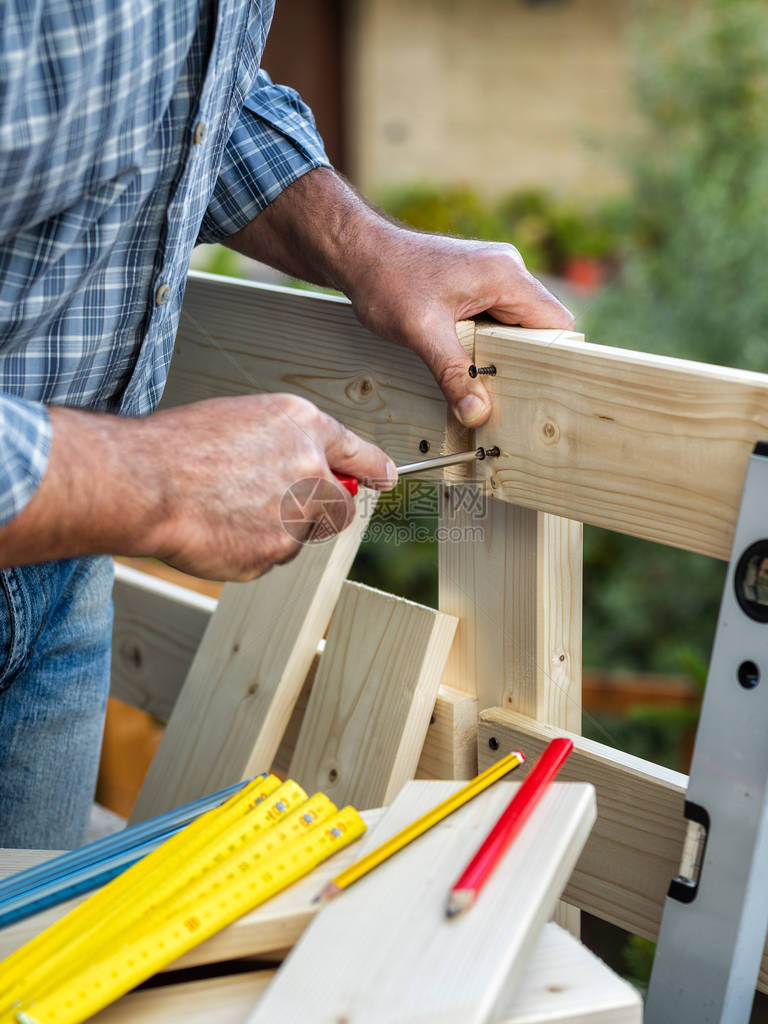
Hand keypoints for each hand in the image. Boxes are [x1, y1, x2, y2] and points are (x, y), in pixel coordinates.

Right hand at [0, 395, 395, 579]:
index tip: (385, 479)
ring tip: (226, 509)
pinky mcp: (275, 552)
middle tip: (274, 505)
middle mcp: (310, 469)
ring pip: (300, 535)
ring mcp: (296, 515)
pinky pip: (270, 558)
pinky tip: (217, 529)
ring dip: (274, 531)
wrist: (146, 483)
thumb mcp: (242, 420)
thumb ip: (284, 443)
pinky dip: (248, 551)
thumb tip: (304, 463)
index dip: (374, 470)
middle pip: (339, 506)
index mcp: (303, 426)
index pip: (361, 453)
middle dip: (317, 511)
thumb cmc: (180, 447)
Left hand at [346, 232, 573, 427]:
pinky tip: (467, 364)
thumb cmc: (387, 280)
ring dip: (502, 355)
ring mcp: (492, 275)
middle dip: (524, 362)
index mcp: (506, 276)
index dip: (553, 359)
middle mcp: (507, 271)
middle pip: (538, 327)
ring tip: (483, 384)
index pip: (556, 323)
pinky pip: (496, 319)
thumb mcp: (422, 333)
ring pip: (516, 326)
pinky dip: (487, 344)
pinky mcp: (475, 284)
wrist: (358, 252)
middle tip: (506, 397)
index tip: (538, 391)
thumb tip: (477, 414)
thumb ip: (453, 374)